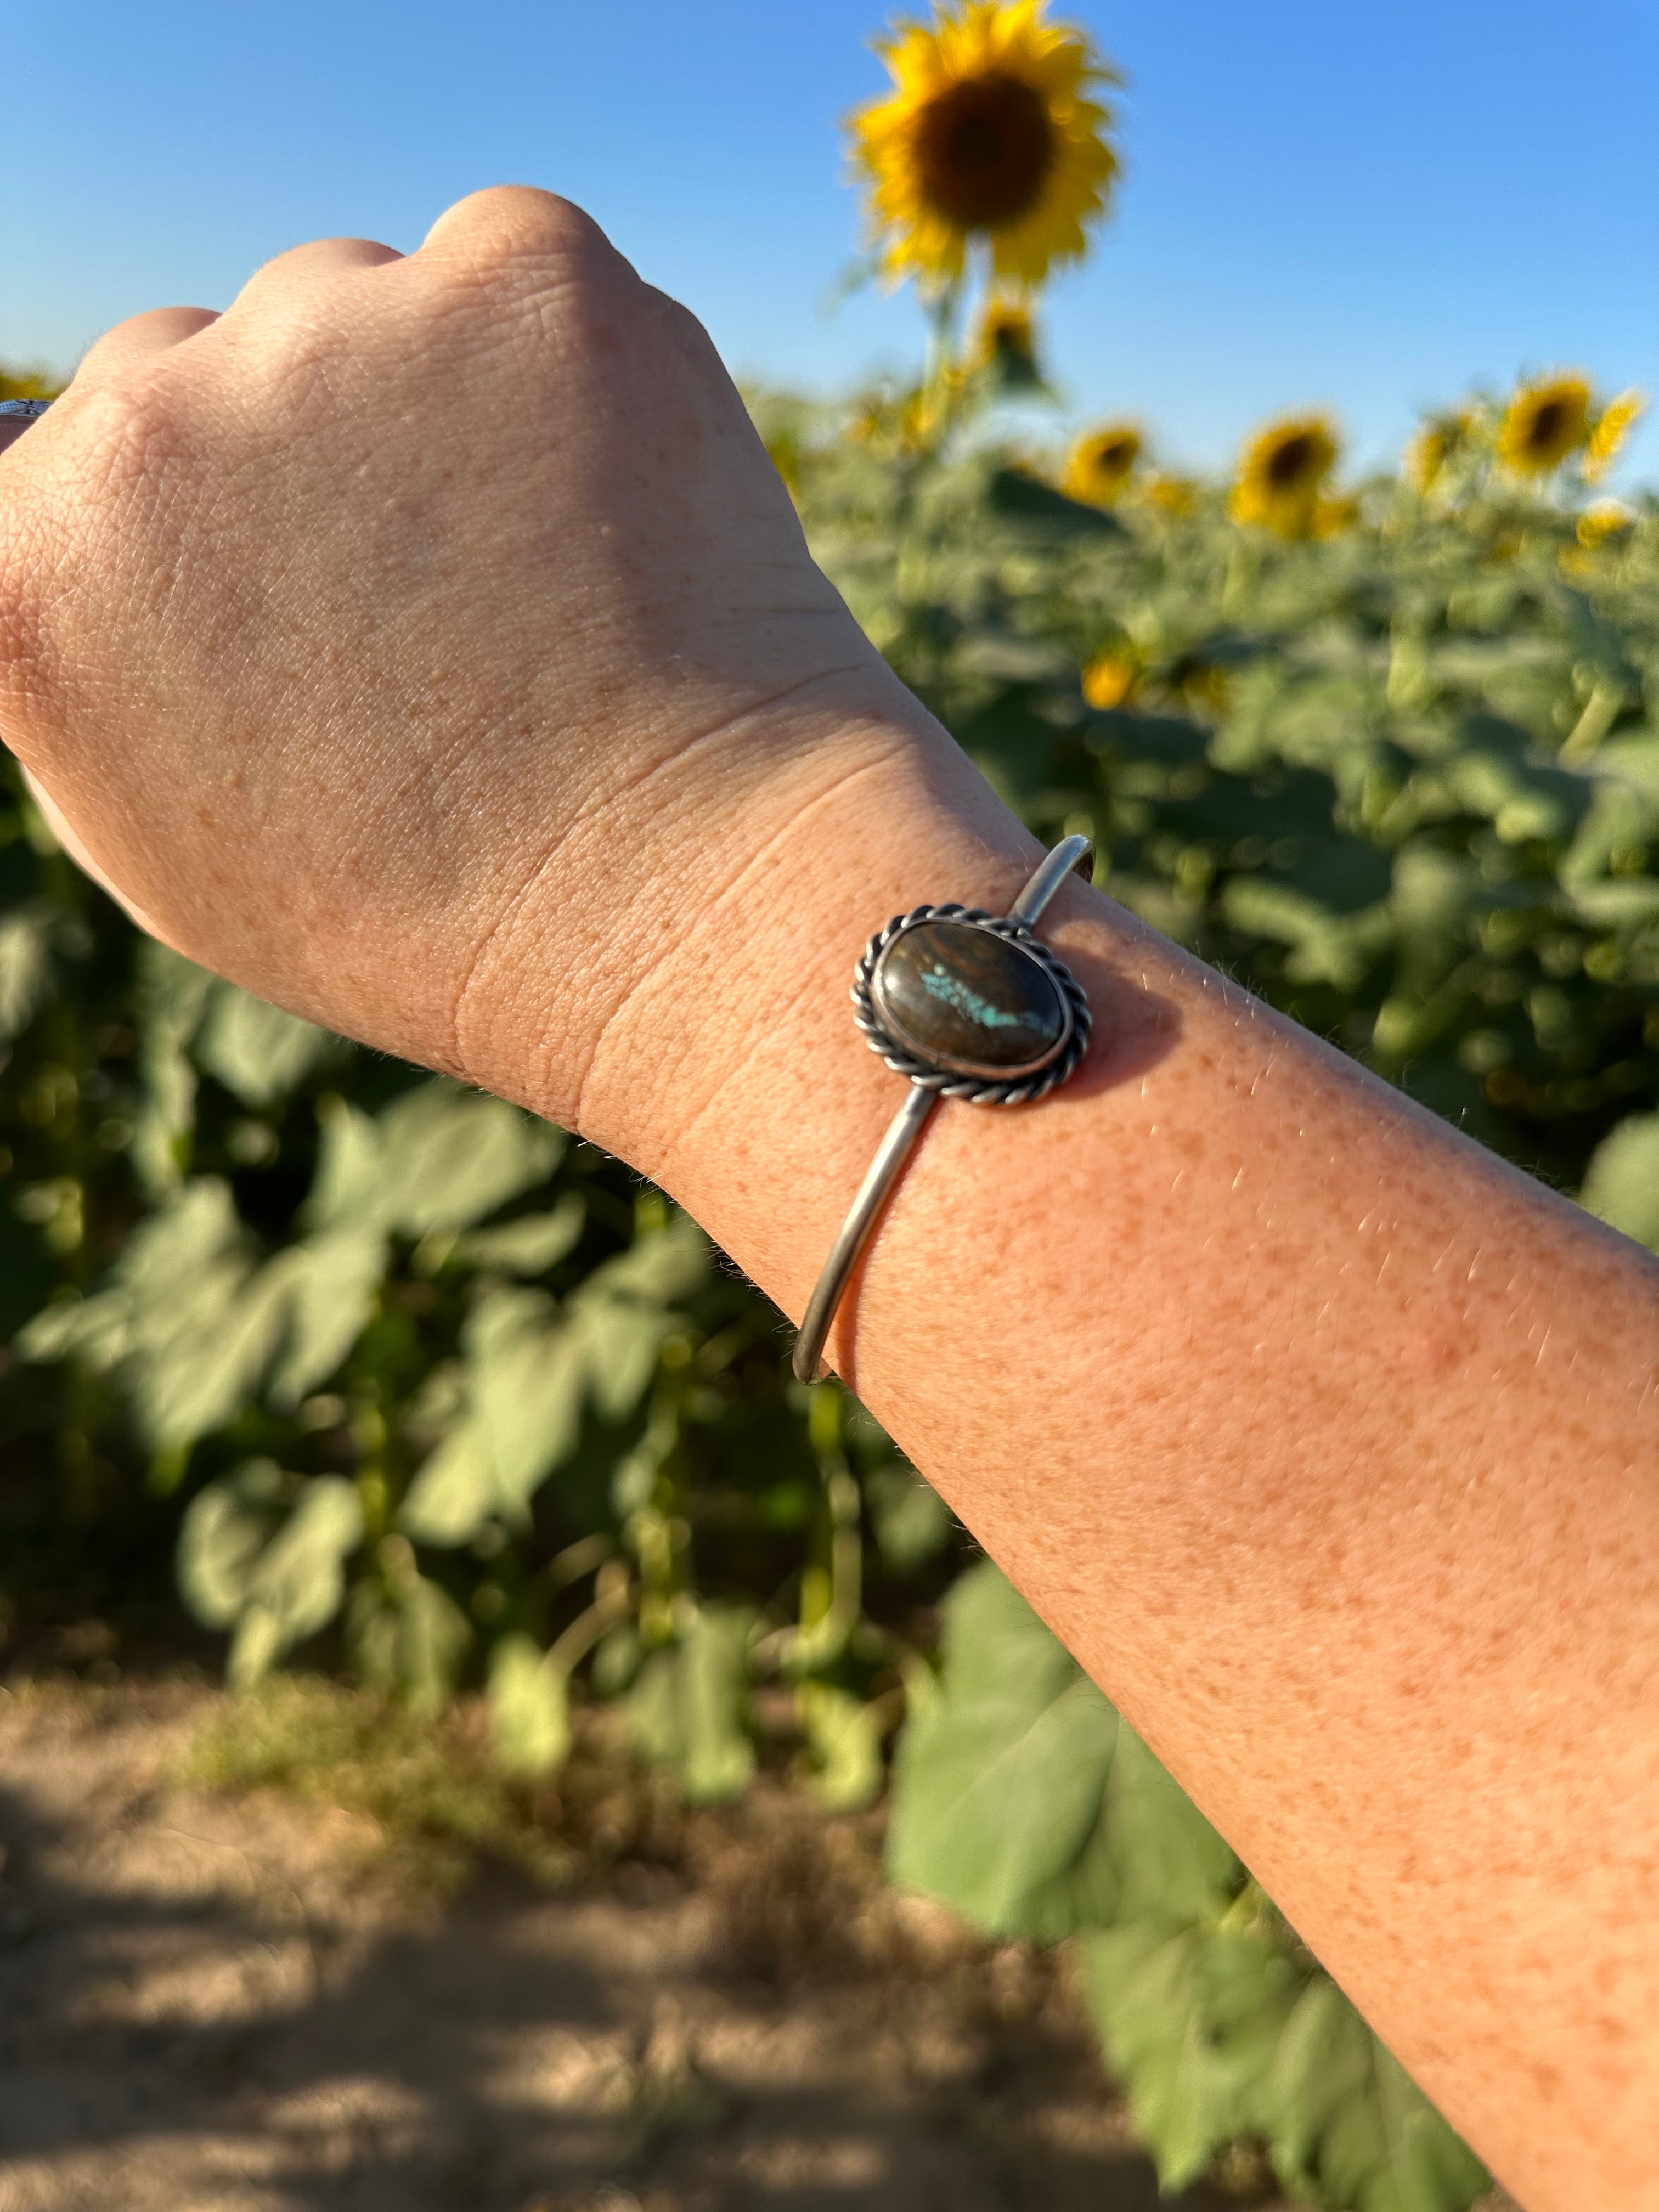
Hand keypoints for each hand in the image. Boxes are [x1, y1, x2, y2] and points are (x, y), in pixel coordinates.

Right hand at [0, 188, 938, 1148]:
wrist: (682, 901)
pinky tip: (613, 518)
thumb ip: (96, 639)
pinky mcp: (523, 273)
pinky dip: (558, 370)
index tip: (279, 607)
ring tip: (535, 583)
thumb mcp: (173, 828)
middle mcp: (155, 421)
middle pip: (195, 368)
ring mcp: (340, 328)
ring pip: (357, 311)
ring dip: (424, 404)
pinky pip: (508, 277)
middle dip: (292, 462)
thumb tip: (76, 506)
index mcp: (39, 562)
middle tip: (427, 614)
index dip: (193, 540)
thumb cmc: (433, 915)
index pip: (63, 464)